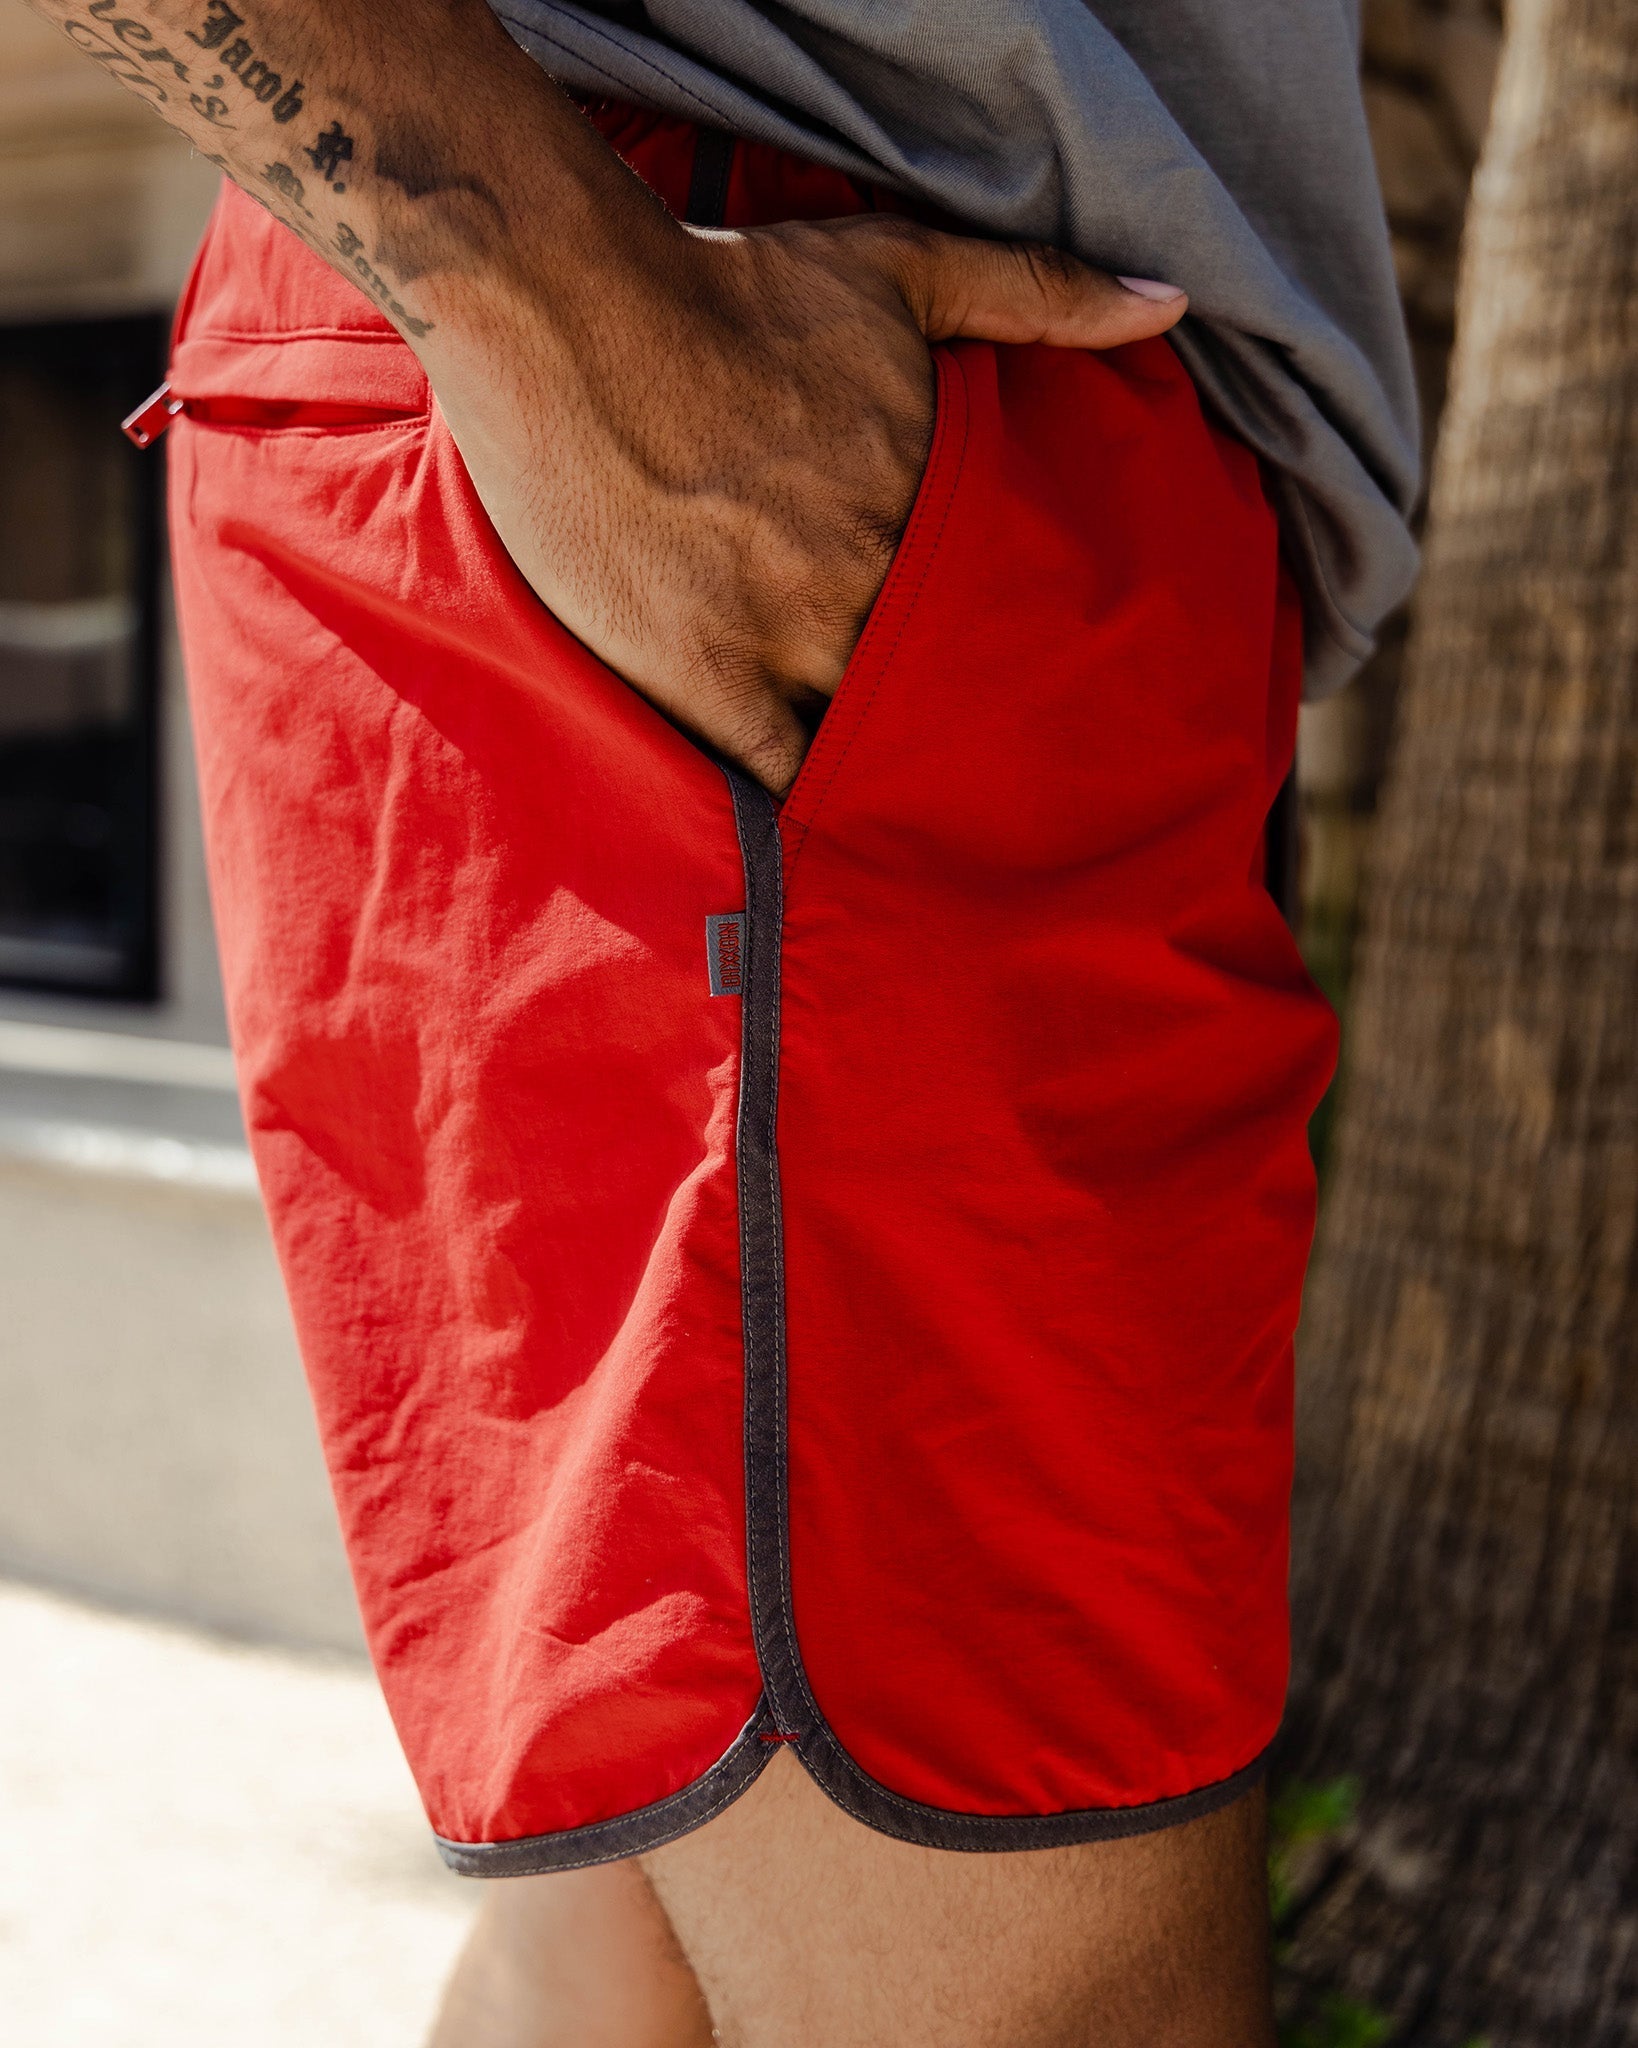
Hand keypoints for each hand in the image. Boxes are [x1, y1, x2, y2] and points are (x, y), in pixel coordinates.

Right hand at [430, 208, 1186, 793]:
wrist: (570, 311)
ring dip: (893, 767)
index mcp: (927, 499)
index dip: (1015, 649)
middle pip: (945, 683)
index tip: (1036, 681)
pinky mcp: (701, 677)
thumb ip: (1039, 292)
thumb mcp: (902, 265)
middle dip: (963, 717)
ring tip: (921, 817)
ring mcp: (783, 637)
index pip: (1000, 608)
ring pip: (871, 735)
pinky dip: (804, 803)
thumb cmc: (733, 290)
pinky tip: (831, 834)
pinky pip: (774, 770)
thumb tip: (1169, 303)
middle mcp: (869, 581)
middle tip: (992, 765)